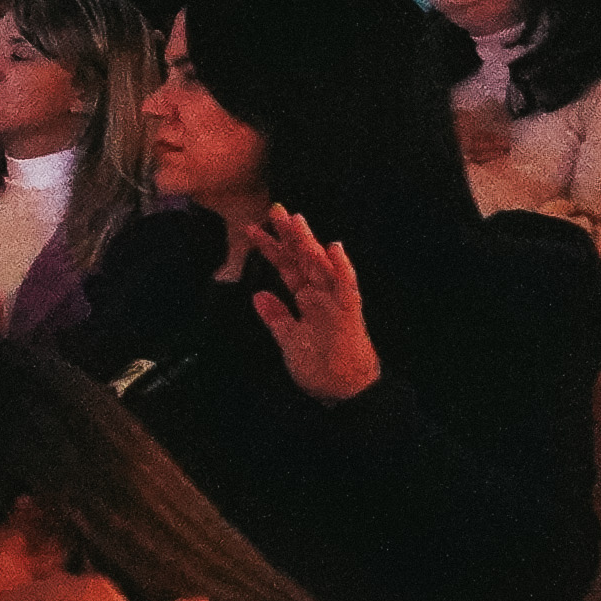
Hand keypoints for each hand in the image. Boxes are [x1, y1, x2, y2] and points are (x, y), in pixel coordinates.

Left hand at [245, 209, 380, 405]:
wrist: (346, 391)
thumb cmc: (320, 366)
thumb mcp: (288, 340)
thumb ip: (277, 317)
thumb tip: (258, 296)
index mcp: (308, 299)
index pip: (287, 267)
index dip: (271, 249)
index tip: (252, 229)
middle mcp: (322, 295)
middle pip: (303, 260)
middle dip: (289, 235)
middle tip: (274, 209)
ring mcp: (336, 303)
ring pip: (321, 268)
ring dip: (310, 244)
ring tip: (298, 221)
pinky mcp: (349, 314)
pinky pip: (347, 288)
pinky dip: (341, 269)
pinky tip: (334, 249)